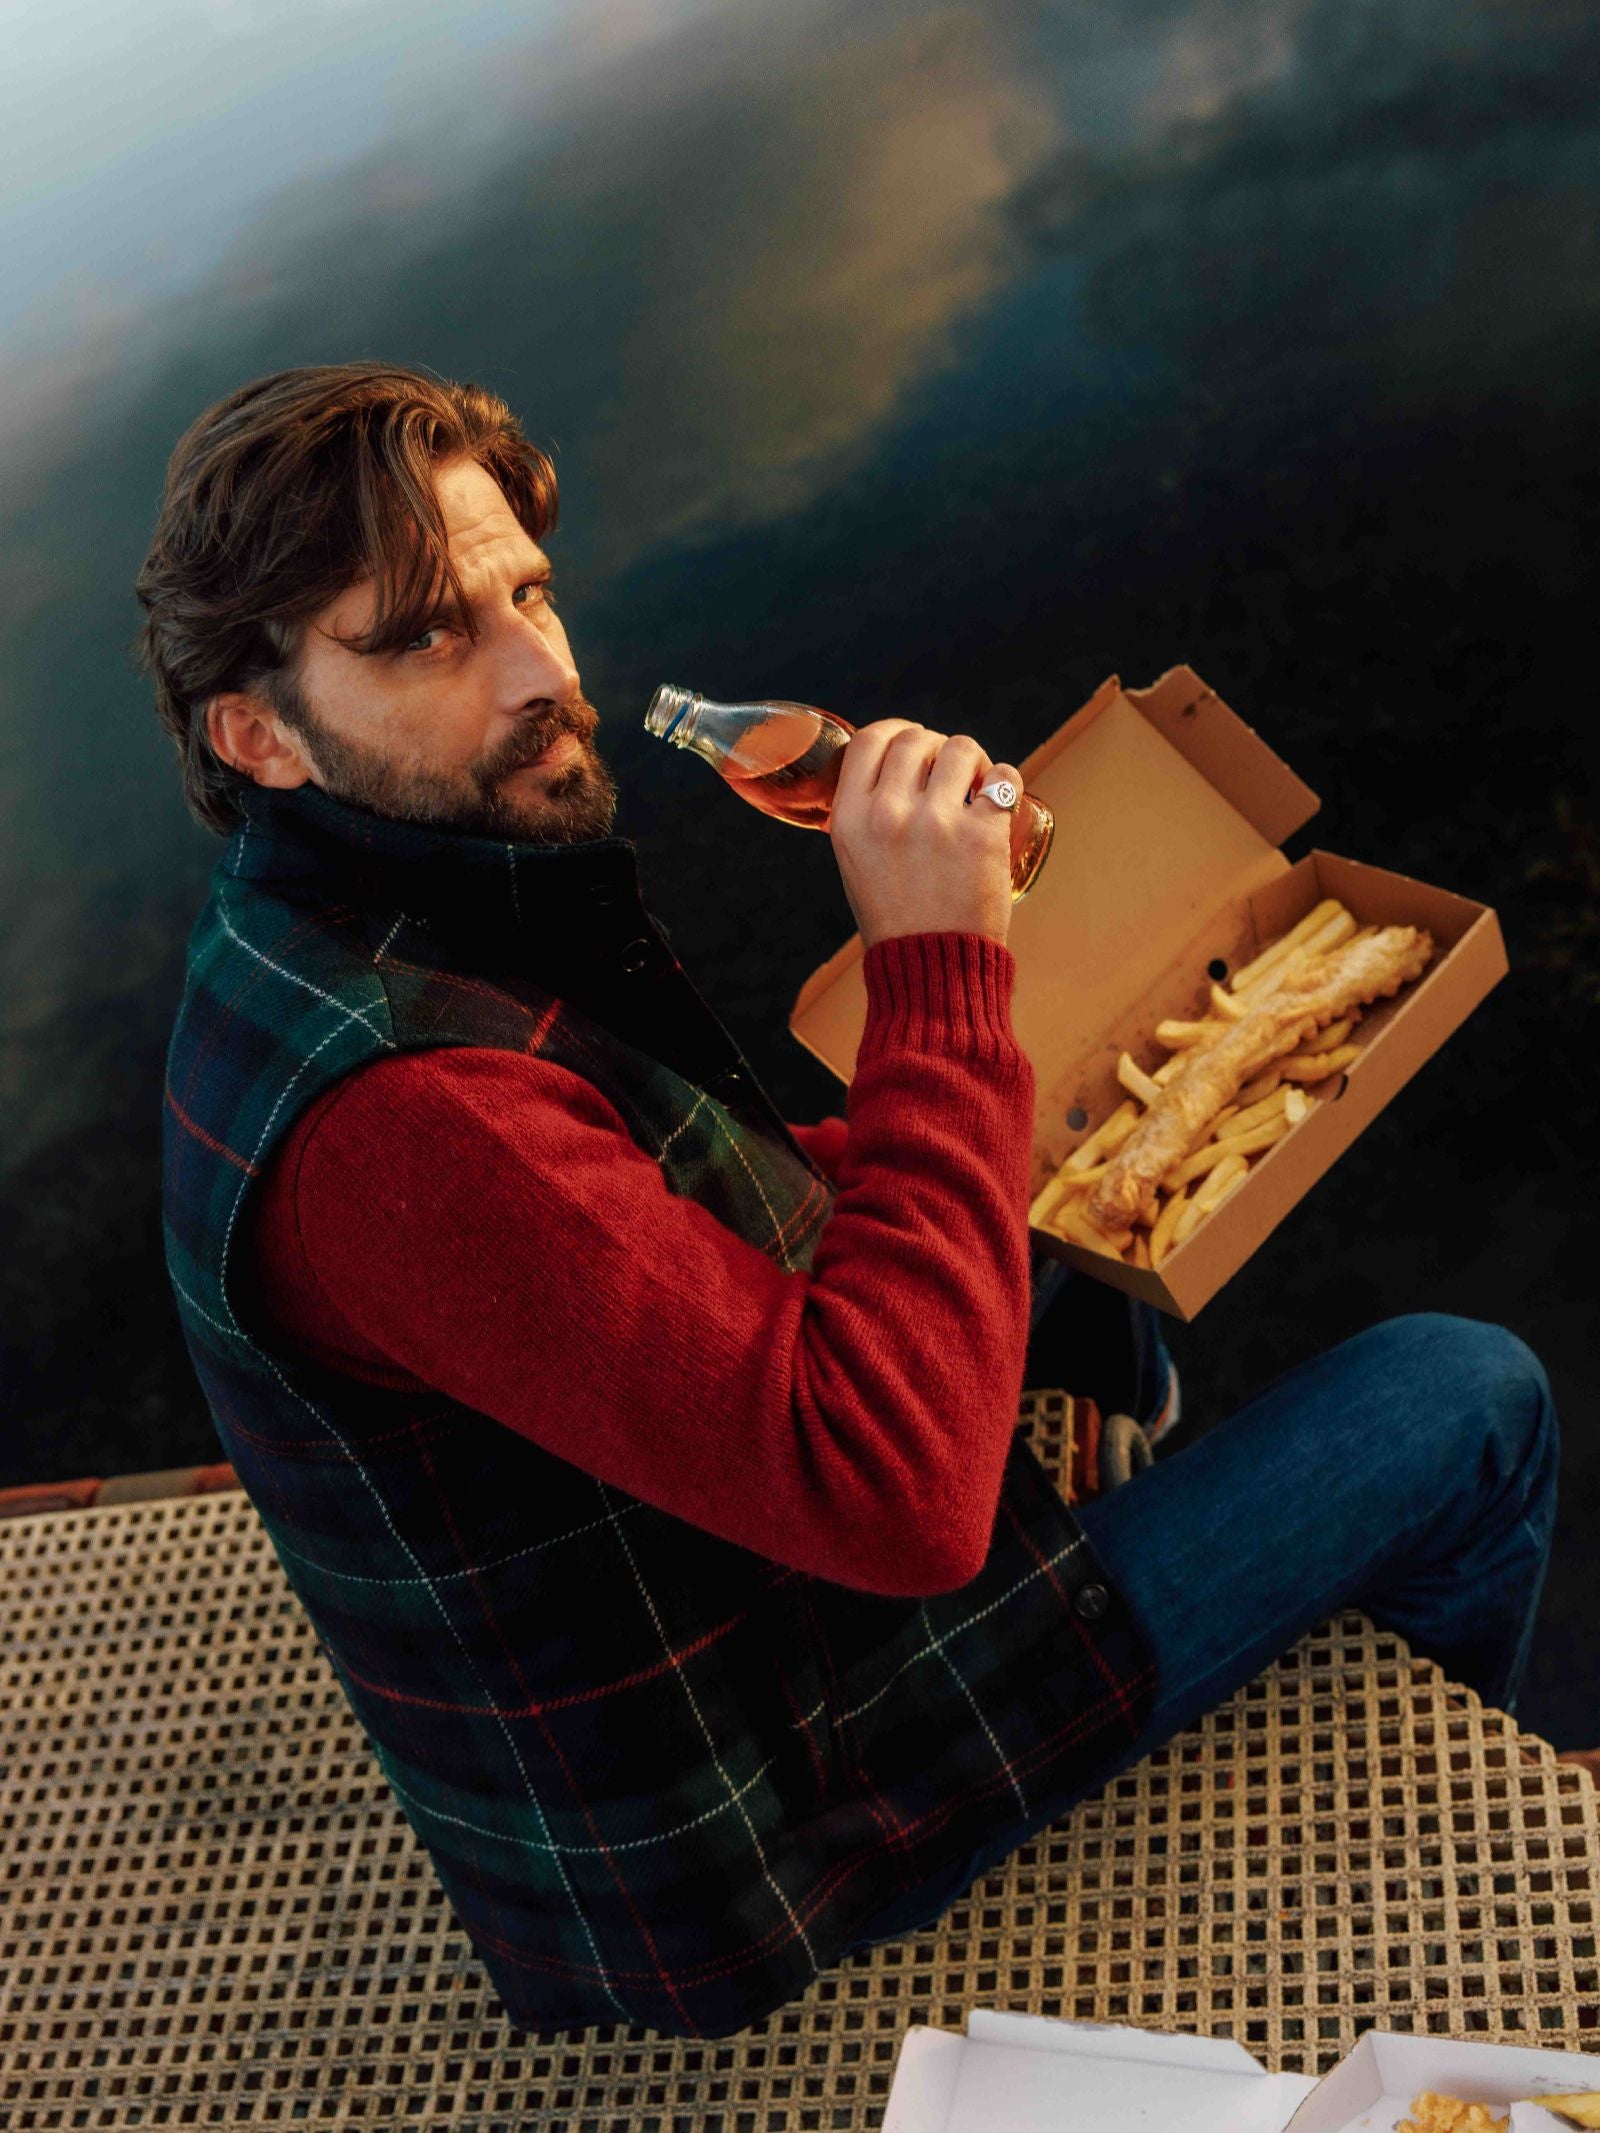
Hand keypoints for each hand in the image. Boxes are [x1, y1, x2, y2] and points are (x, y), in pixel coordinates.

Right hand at [828, 720, 1018, 949]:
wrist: (931, 968)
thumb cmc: (895, 919)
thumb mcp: (857, 863)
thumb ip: (868, 816)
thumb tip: (895, 772)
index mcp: (851, 819)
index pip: (871, 740)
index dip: (897, 730)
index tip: (913, 740)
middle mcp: (889, 814)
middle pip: (917, 738)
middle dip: (937, 747)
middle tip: (950, 772)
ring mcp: (937, 823)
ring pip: (961, 748)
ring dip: (973, 760)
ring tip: (977, 784)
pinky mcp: (982, 835)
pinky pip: (1004, 778)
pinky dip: (1006, 781)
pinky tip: (1000, 797)